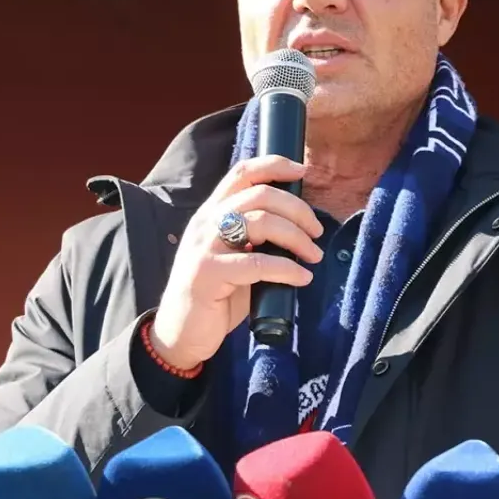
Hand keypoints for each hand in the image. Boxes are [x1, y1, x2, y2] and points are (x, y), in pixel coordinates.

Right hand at [150, 155, 324, 369]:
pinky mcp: (207, 274)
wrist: (181, 333)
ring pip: (260, 222)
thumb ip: (254, 238)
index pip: (241, 172)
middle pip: (259, 194)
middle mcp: (205, 223)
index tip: (303, 172)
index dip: (274, 165)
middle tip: (317, 231)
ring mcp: (204, 247)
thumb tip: (299, 228)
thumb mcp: (233, 256)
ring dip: (297, 237)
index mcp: (212, 213)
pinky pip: (257, 264)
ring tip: (313, 255)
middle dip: (297, 209)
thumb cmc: (215, 296)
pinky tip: (302, 278)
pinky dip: (288, 269)